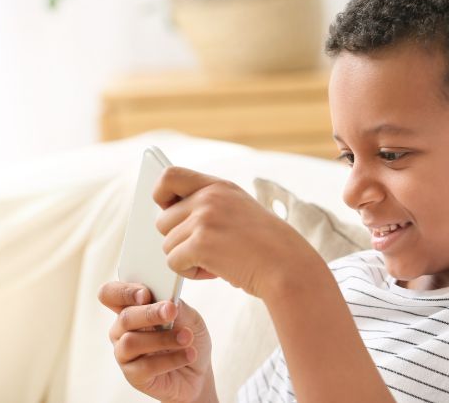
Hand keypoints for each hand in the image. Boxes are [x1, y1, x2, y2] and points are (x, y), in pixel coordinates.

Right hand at [98, 281, 214, 402]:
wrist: (199, 371)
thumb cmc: (188, 337)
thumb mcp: (188, 316)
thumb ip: (175, 306)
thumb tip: (167, 300)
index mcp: (131, 308)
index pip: (110, 294)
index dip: (123, 291)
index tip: (146, 294)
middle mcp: (122, 330)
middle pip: (123, 318)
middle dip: (149, 313)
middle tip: (172, 311)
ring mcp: (124, 354)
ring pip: (131, 342)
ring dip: (162, 338)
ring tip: (187, 338)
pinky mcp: (133, 376)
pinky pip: (145, 366)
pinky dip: (170, 359)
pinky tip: (189, 354)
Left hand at [154, 166, 320, 298]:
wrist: (288, 267)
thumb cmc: (265, 247)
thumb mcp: (239, 210)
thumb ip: (208, 206)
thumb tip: (167, 216)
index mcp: (218, 186)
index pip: (170, 175)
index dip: (161, 194)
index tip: (168, 210)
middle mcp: (209, 197)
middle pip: (163, 221)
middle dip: (179, 240)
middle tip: (206, 251)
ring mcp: (204, 219)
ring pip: (167, 245)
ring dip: (187, 259)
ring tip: (216, 262)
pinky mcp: (200, 244)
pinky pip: (173, 262)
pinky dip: (190, 273)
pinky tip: (215, 271)